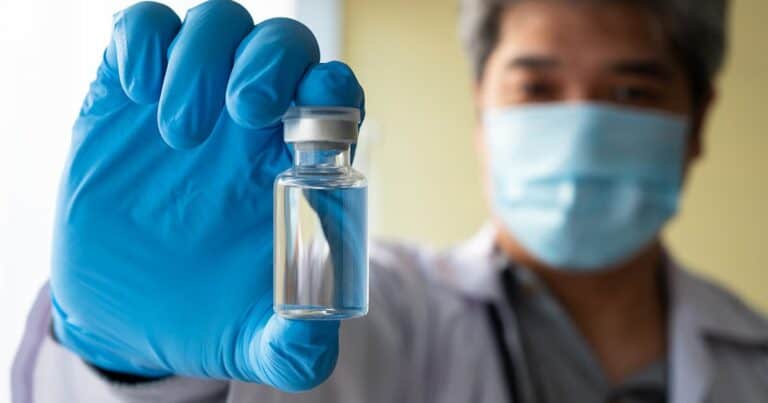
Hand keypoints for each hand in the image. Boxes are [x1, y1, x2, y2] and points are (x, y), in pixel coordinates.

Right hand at [49, 0, 363, 391]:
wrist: (125, 317)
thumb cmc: (206, 316)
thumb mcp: (257, 342)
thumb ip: (295, 348)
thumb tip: (312, 338)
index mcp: (293, 162)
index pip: (332, 93)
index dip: (332, 87)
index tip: (312, 117)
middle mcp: (247, 122)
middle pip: (281, 43)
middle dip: (269, 61)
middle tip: (242, 113)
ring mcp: (188, 101)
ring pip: (217, 25)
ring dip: (203, 56)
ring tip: (179, 132)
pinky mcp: (125, 98)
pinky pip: (142, 28)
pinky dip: (143, 42)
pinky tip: (136, 92)